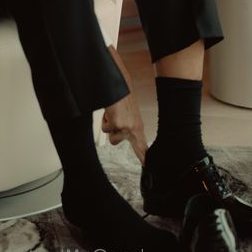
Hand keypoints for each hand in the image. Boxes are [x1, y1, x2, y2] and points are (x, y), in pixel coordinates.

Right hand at [101, 46, 147, 164]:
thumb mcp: (126, 115)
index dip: (143, 157)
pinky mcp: (118, 124)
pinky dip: (104, 119)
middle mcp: (134, 128)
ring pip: (111, 137)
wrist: (119, 85)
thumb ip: (124, 128)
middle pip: (120, 143)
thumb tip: (118, 139)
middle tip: (119, 128)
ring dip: (108, 125)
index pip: (141, 146)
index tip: (147, 166)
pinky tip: (111, 110)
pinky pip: (105, 128)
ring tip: (113, 113)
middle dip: (114, 134)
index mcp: (137, 126)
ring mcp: (126, 127)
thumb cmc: (121, 99)